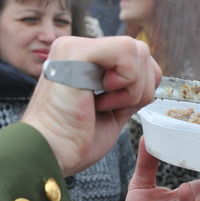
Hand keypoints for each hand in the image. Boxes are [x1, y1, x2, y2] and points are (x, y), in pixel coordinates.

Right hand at [23, 36, 160, 174]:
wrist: (48, 154)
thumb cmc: (72, 141)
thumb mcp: (111, 113)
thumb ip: (128, 92)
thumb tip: (152, 81)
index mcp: (83, 60)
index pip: (135, 58)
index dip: (141, 85)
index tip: (114, 107)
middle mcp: (77, 47)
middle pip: (141, 51)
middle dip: (139, 87)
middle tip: (108, 107)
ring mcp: (74, 46)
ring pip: (137, 50)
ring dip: (131, 87)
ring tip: (101, 104)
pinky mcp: (76, 51)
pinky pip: (126, 51)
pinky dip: (125, 82)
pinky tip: (99, 99)